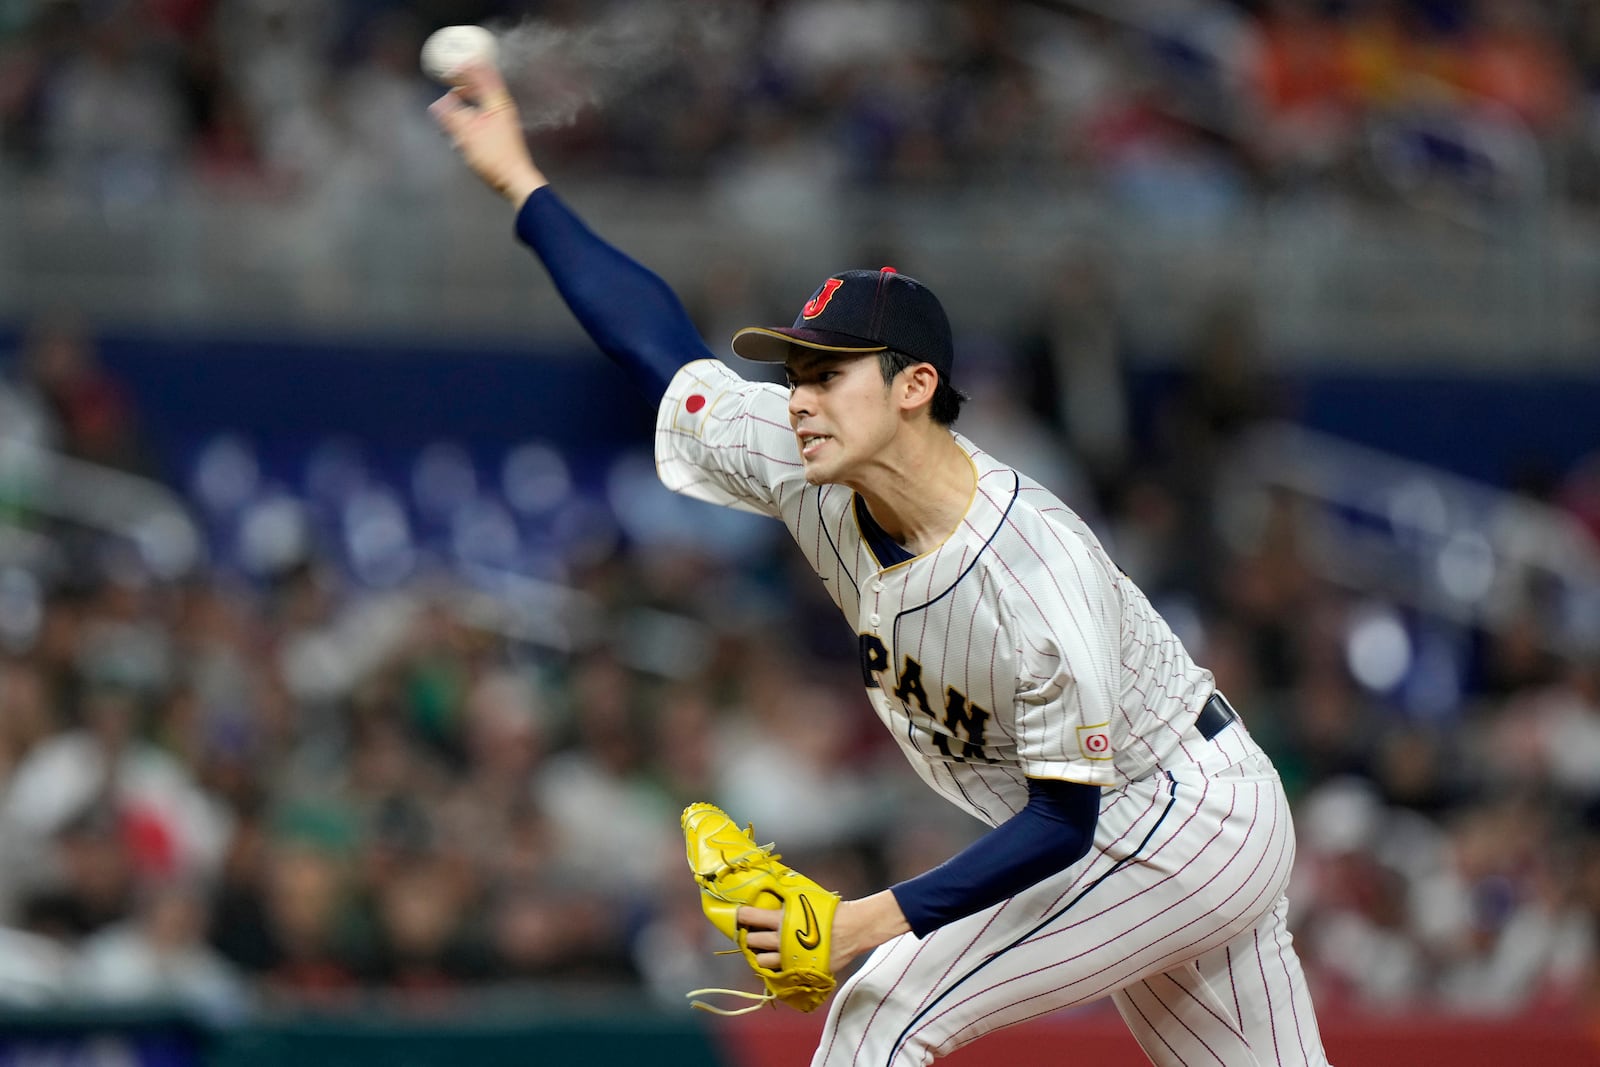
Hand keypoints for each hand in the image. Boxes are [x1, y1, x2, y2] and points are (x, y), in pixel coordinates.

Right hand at [429, 61, 546, 206]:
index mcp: (497, 102)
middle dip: (464, 84)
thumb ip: (451, 116)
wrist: (515, 180)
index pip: (482, 74)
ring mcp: (504, 120)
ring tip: (453, 104)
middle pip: (482, 87)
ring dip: (466, 101)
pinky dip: (470, 115)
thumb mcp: (467, 134)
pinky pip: (482, 116)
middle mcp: (503, 108)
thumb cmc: (494, 157)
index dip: (466, 68)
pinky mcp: (502, 133)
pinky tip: (461, 127)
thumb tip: (437, 104)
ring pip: (481, 102)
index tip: (452, 66)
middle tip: (450, 82)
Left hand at [739, 892, 910, 973]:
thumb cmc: (830, 910)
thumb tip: (770, 887)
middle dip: (750, 936)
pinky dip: (775, 968)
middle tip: (753, 932)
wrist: (853, 929)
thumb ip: (786, 898)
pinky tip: (778, 960)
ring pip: (761, 961)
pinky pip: (778, 974)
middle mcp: (782, 940)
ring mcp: (790, 959)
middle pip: (752, 941)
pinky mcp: (799, 971)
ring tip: (764, 949)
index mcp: (782, 919)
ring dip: (760, 955)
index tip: (738, 916)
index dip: (741, 916)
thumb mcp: (806, 897)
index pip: (750, 917)